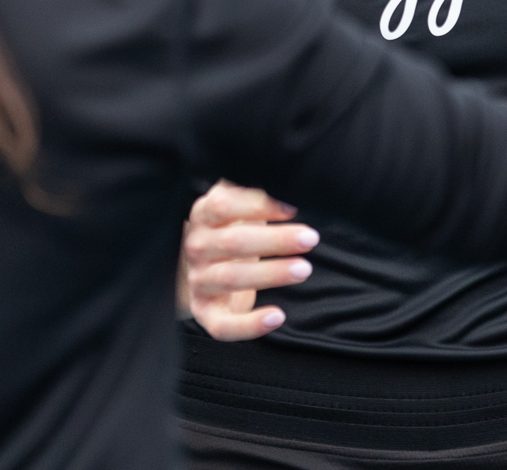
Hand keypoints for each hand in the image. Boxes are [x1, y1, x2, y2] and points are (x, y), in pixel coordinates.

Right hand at [180, 180, 318, 340]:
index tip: (292, 208)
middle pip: (233, 243)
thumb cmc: (232, 229)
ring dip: (270, 274)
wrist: (204, 269)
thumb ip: (254, 192)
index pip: (223, 206)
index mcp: (203, 215)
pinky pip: (223, 325)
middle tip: (310, 238)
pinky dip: (250, 324)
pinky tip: (277, 316)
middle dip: (275, 241)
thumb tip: (285, 180)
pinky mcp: (205, 312)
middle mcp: (196, 247)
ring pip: (230, 278)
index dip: (257, 205)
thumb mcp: (238, 205)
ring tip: (304, 269)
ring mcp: (198, 281)